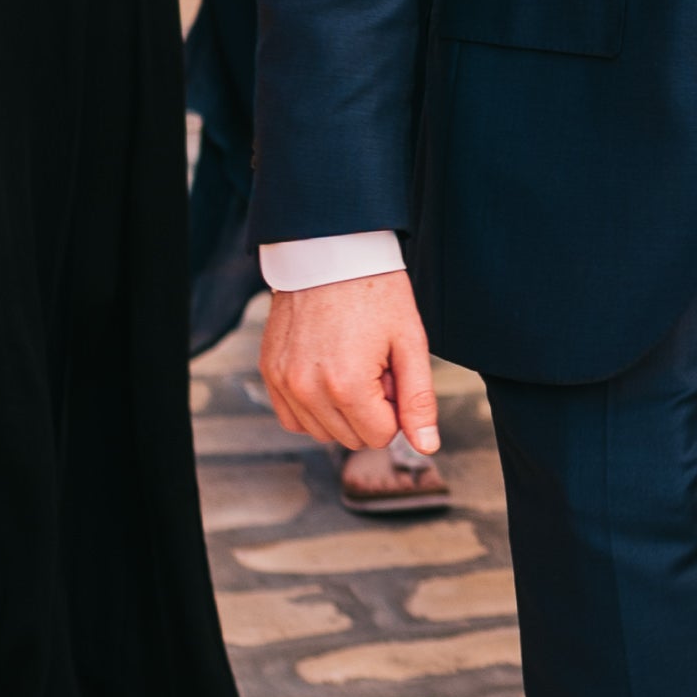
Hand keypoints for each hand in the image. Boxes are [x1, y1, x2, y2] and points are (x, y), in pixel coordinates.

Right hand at [261, 266, 441, 458]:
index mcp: (348, 385)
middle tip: (372, 362)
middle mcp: (308, 389)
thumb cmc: (375, 291)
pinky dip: (313, 407)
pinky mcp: (270, 371)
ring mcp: (283, 381)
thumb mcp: (410, 342)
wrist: (330, 251)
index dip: (394, 405)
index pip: (381, 436)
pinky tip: (327, 373)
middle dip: (370, 408)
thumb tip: (426, 446)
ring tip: (350, 361)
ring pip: (322, 432)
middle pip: (352, 438)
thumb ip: (419, 400)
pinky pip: (293, 418)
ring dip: (341, 409)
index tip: (391, 369)